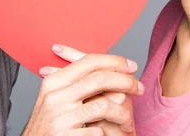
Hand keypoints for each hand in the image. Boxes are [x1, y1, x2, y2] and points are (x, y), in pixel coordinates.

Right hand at [22, 45, 142, 135]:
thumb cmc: (50, 124)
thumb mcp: (58, 99)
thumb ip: (80, 85)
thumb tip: (115, 76)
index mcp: (53, 83)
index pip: (89, 62)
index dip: (114, 61)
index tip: (131, 66)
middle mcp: (55, 97)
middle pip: (99, 79)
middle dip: (125, 81)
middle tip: (139, 87)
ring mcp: (60, 118)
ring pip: (103, 106)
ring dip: (122, 113)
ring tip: (128, 121)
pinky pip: (98, 131)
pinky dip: (107, 133)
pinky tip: (108, 135)